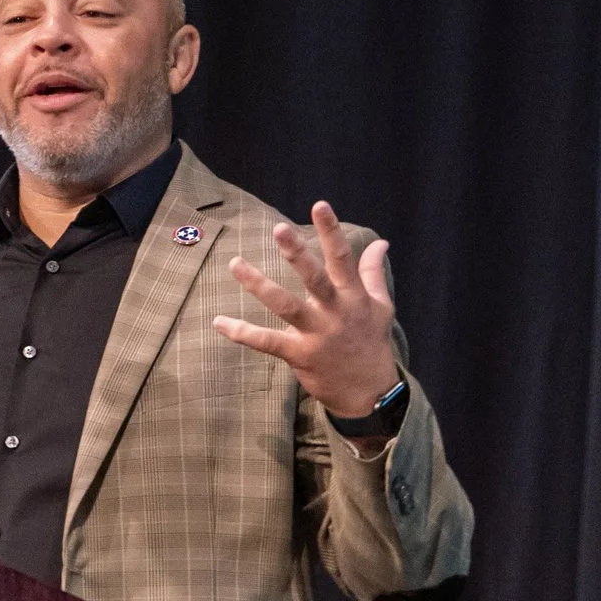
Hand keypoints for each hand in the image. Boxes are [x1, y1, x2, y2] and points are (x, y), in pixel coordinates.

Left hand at [212, 201, 402, 417]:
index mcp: (354, 297)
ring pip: (284, 306)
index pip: (342, 258)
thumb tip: (381, 242)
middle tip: (279, 228)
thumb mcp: (381, 306)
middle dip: (297, 253)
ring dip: (258, 285)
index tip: (319, 205)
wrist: (369, 395)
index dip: (331, 231)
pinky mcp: (299, 355)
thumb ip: (374, 272)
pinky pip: (266, 342)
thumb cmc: (372, 343)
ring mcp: (317, 334)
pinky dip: (242, 332)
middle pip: (314, 278)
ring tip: (235, 263)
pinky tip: (219, 322)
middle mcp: (335, 313)